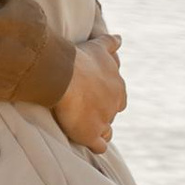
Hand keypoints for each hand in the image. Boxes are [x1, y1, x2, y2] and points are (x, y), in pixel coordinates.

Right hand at [55, 27, 124, 153]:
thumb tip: (120, 38)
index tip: (91, 96)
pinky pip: (99, 146)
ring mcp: (104, 121)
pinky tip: (84, 139)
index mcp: (119, 87)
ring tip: (82, 125)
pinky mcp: (91, 135)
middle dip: (101, 113)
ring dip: (97, 129)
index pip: (118, 98)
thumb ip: (110, 44)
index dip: (105, 98)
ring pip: (106, 131)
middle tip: (84, 109)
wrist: (64, 74)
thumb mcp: (99, 47)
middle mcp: (115, 105)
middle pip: (111, 114)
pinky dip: (94, 144)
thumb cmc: (80, 59)